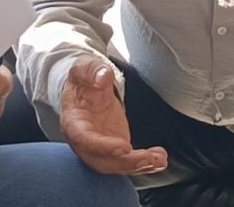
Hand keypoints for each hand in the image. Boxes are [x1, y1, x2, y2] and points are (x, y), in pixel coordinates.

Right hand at [59, 56, 167, 175]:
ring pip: (116, 165)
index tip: (125, 146)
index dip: (103, 147)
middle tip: (148, 158)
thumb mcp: (84, 67)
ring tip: (160, 160)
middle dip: (126, 162)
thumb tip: (104, 75)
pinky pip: (127, 161)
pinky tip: (160, 159)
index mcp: (73, 121)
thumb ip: (92, 70)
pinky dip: (145, 164)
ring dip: (139, 166)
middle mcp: (83, 141)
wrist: (85, 88)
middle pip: (101, 160)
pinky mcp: (113, 149)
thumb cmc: (83, 80)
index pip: (83, 139)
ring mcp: (99, 147)